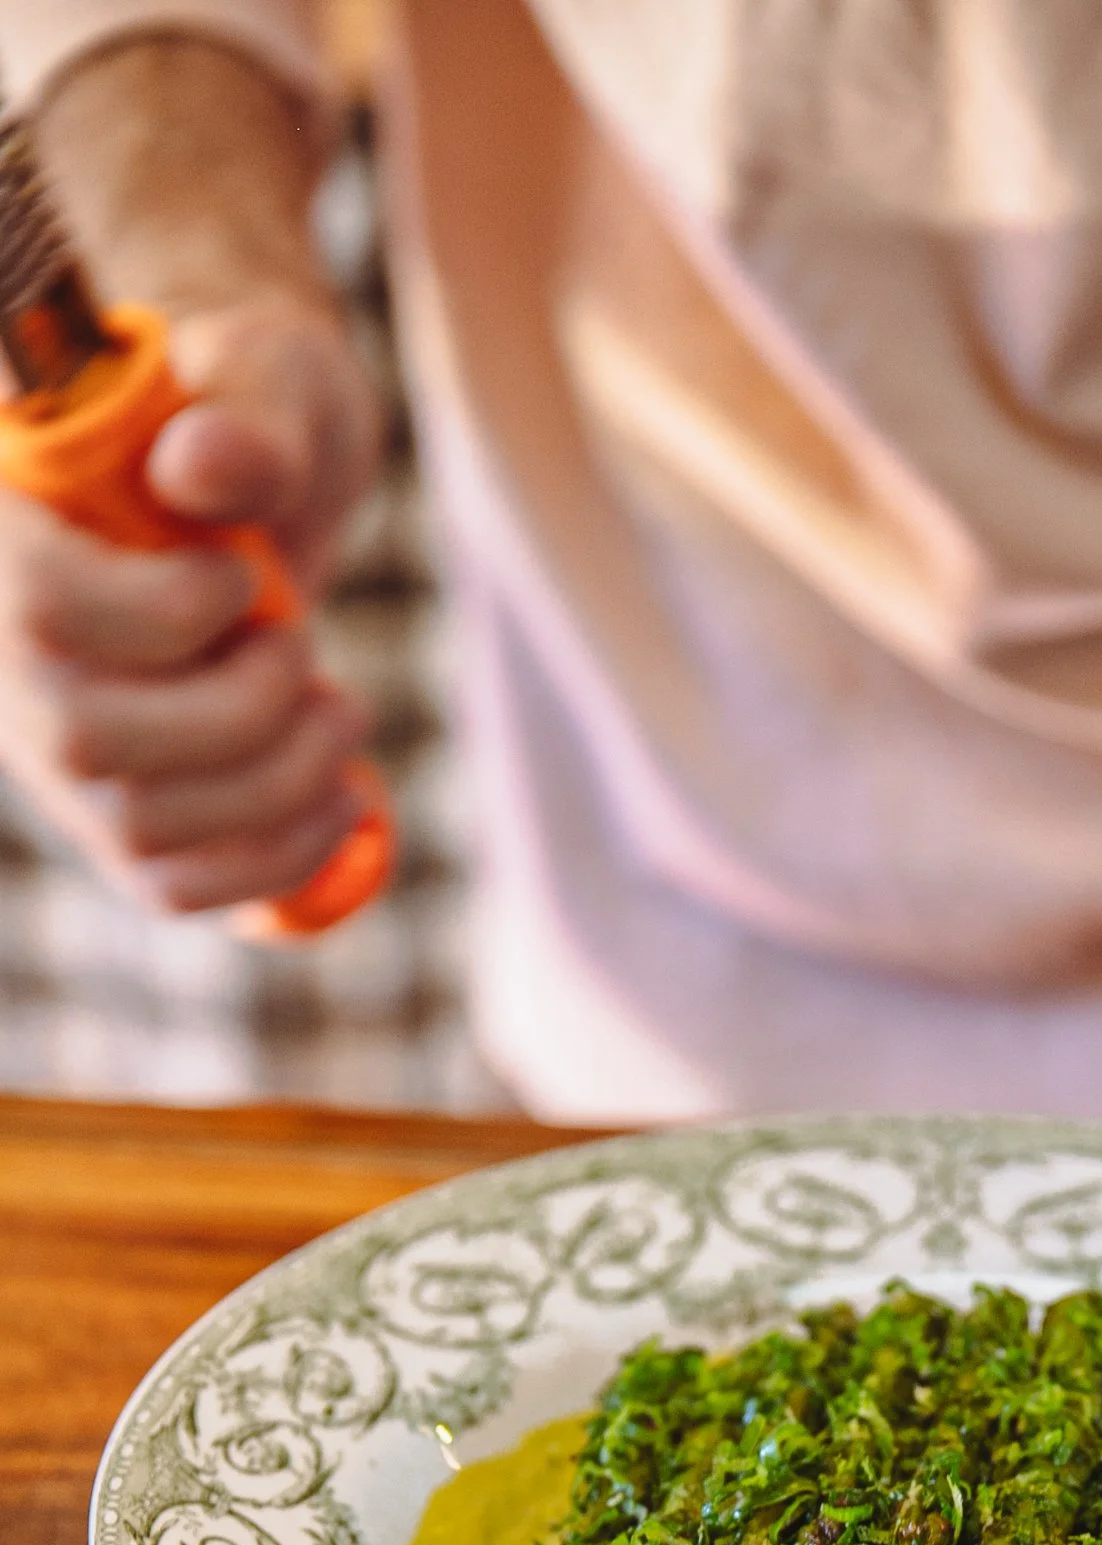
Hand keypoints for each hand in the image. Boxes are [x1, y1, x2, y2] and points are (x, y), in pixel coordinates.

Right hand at [0, 288, 382, 914]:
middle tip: (309, 653)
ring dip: (275, 787)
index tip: (247, 578)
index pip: (42, 603)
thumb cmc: (253, 419)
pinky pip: (175, 886)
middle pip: (85, 737)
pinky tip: (345, 800)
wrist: (256, 490)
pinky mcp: (115, 810)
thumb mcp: (265, 377)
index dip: (169, 610)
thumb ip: (244, 411)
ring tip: (342, 715)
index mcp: (7, 525)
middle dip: (238, 712)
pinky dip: (276, 862)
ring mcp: (50, 744)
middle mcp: (2, 651)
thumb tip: (201, 465)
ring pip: (142, 826)